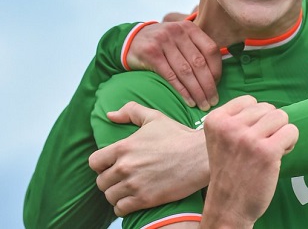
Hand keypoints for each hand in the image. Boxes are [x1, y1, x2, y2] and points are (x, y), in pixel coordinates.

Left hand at [88, 102, 209, 215]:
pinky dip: (123, 207)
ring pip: (109, 196)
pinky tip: (131, 201)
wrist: (200, 156)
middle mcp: (125, 166)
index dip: (101, 165)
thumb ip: (131, 112)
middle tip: (121, 179)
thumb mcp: (155, 118)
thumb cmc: (179, 136)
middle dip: (110, 181)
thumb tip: (110, 115)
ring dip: (116, 194)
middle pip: (101, 182)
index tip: (111, 166)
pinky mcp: (145, 199)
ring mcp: (134, 184)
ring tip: (126, 191)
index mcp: (124, 147)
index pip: (94, 162)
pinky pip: (121, 209)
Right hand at [127, 21, 221, 109]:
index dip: (217, 69)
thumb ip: (196, 49)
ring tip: (203, 104)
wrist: (131, 39)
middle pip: (199, 62)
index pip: (210, 50)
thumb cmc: (163, 43)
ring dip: (197, 91)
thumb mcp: (180, 38)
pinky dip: (182, 91)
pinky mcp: (151, 53)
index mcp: (190, 28)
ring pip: (186, 71)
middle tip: (213, 101)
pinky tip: (189, 101)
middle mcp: (178, 32)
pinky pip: (171, 76)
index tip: (218, 85)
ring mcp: (163, 41)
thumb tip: (216, 75)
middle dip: (208, 85)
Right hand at [201, 96, 298, 227]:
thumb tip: (270, 108)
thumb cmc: (230, 172)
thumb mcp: (221, 139)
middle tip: (261, 146)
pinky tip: (279, 155)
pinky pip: (291, 131)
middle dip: (270, 125)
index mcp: (216, 120)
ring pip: (281, 116)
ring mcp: (248, 138)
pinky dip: (290, 142)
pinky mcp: (267, 151)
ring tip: (270, 149)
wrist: (228, 207)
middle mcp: (230, 127)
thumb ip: (238, 121)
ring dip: (281, 132)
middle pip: (268, 108)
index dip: (256, 118)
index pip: (249, 101)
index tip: (249, 136)